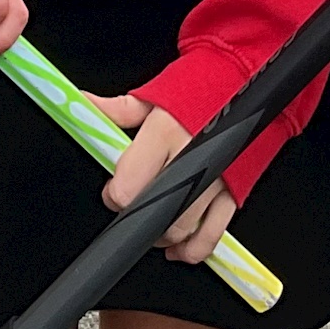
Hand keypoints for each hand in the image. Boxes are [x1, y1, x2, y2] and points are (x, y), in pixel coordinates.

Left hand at [92, 95, 239, 264]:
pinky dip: (193, 250)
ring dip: (160, 234)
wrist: (246, 79)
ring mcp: (214, 179)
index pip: (128, 186)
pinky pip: (211, 235)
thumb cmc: (200, 84)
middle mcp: (191, 158)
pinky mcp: (233, 192)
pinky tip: (179, 249)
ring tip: (152, 219)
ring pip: (179, 229)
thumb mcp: (154, 93)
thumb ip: (117, 109)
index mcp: (165, 132)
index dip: (114, 194)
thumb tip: (83, 105)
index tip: (114, 189)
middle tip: (132, 202)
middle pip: (152, 213)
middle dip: (136, 215)